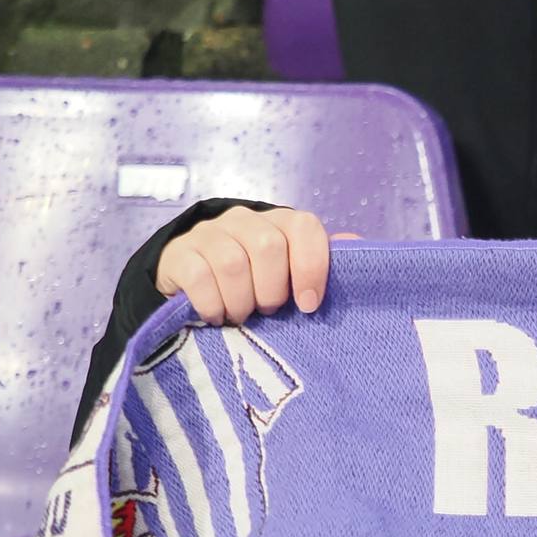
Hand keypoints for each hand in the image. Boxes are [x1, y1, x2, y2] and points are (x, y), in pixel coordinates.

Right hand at [154, 207, 356, 325]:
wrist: (190, 278)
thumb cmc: (254, 281)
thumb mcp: (290, 274)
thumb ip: (320, 261)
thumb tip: (357, 244)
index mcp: (279, 223)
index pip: (304, 227)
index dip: (311, 266)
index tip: (308, 305)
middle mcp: (244, 220)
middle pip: (268, 246)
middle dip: (272, 289)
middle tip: (268, 311)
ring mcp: (209, 233)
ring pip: (233, 263)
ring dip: (242, 301)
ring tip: (242, 316)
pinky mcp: (179, 253)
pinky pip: (200, 276)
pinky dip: (213, 304)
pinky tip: (216, 316)